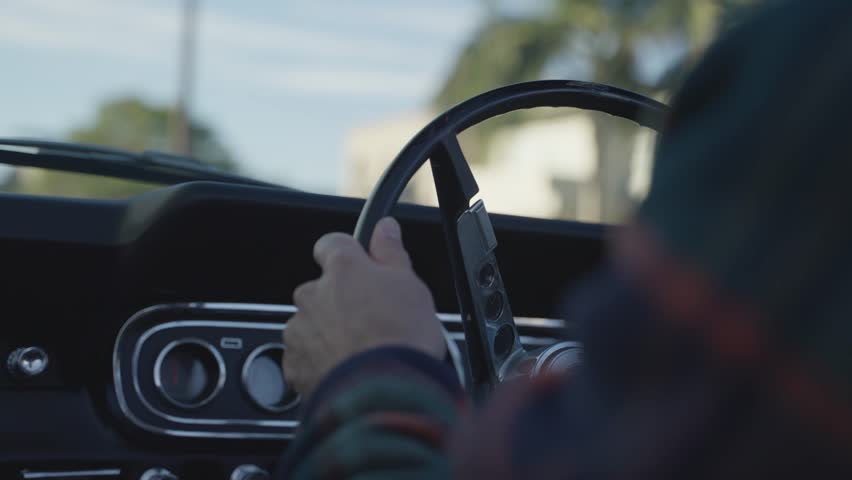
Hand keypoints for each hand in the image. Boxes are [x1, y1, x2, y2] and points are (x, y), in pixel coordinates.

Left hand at [282, 217, 446, 396]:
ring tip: (362, 353)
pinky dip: (320, 363)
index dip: (348, 254)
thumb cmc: (400, 338)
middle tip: (372, 322)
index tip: (361, 265)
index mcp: (343, 269)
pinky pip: (304, 358)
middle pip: (322, 289)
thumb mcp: (410, 285)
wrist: (382, 394)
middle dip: (341, 302)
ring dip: (329, 333)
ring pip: (311, 324)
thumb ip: (391, 252)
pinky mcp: (294, 366)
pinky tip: (347, 371)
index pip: (333, 244)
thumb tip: (385, 228)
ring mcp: (300, 331)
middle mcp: (313, 294)